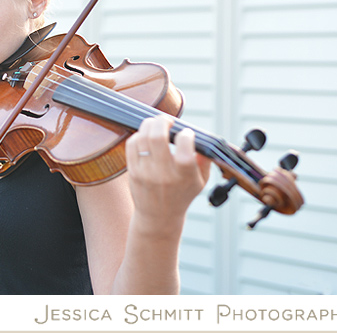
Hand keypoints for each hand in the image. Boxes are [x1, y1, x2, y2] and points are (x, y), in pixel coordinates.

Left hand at [124, 115, 210, 232]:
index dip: (186, 134)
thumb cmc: (182, 194)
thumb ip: (205, 160)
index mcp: (183, 175)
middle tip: (167, 120)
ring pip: (142, 137)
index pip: (184, 146)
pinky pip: (132, 144)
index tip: (186, 133)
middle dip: (162, 121)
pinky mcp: (133, 171)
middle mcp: (163, 173)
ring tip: (156, 125)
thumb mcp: (201, 181)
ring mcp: (145, 172)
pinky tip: (146, 136)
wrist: (158, 216)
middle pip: (158, 137)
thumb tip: (204, 139)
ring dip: (149, 125)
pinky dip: (139, 135)